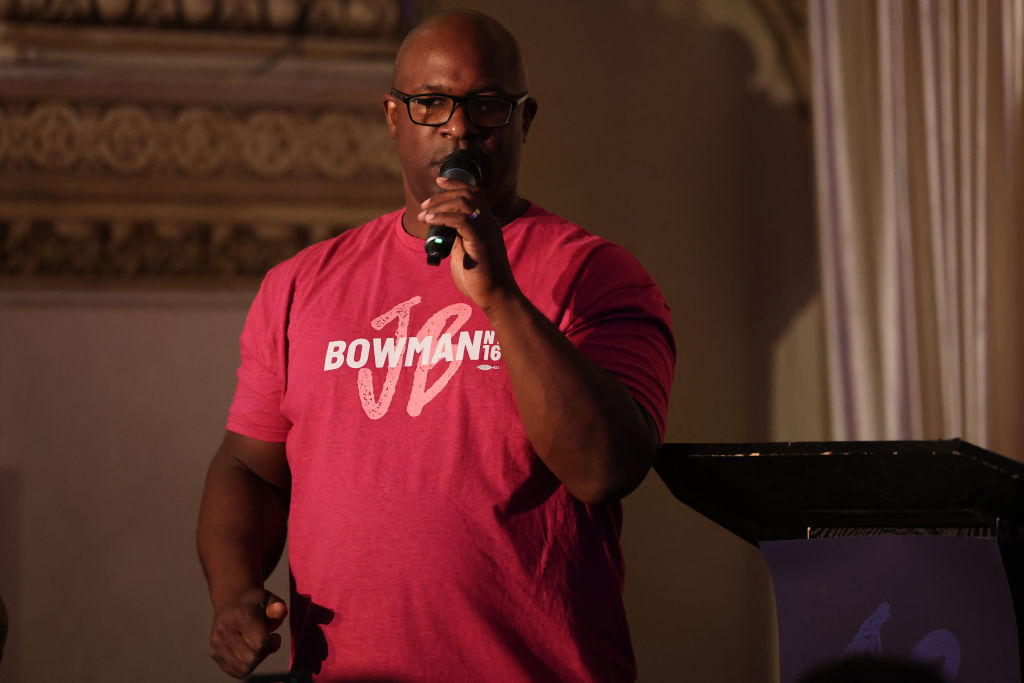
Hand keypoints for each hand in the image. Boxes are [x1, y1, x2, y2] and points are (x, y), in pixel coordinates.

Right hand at [209, 588, 287, 678]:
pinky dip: (246, 666)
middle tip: (267, 642)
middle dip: (264, 653)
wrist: (231, 601)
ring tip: (257, 646)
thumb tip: (280, 612)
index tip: (276, 637)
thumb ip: (278, 607)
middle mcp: (224, 630)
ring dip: (256, 661)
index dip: (272, 644)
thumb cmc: (255, 602)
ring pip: (243, 668)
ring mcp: (217, 643)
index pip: (259, 644)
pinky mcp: (214, 652)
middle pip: (251, 658)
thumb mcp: (269, 599)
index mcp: (240, 616)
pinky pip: (235, 671)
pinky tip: (249, 652)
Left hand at [418, 176, 520, 312]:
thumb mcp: (466, 251)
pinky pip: (460, 221)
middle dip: (442, 195)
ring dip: (439, 205)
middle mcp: (489, 224)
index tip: (439, 181)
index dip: (456, 183)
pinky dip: (442, 218)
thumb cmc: (481, 278)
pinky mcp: (480, 244)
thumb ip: (458, 237)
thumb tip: (443, 228)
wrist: (497, 296)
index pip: (475, 193)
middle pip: (467, 194)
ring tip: (424, 215)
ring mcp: (486, 232)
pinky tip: (430, 222)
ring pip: (464, 203)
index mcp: (487, 224)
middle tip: (424, 206)